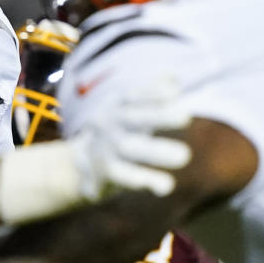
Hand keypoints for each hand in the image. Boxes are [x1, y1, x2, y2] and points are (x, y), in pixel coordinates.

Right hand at [71, 76, 191, 198]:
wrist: (77, 163)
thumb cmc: (116, 130)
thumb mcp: (127, 109)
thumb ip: (150, 93)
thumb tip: (171, 75)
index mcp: (117, 107)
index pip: (134, 96)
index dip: (152, 93)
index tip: (175, 91)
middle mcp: (110, 125)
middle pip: (133, 118)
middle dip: (158, 116)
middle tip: (186, 117)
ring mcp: (105, 149)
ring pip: (129, 148)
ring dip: (155, 151)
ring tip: (184, 156)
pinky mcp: (104, 174)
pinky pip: (123, 176)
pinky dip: (142, 180)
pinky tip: (165, 187)